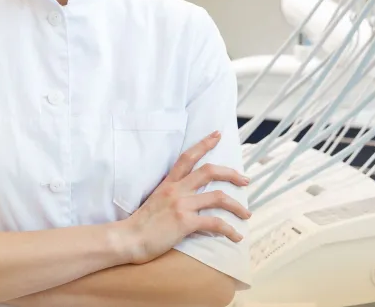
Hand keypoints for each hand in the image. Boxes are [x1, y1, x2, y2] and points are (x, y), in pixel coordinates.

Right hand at [122, 130, 251, 264]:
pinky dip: (229, 230)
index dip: (204, 144)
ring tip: (246, 214)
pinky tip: (236, 237)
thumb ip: (171, 197)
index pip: (187, 157)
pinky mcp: (185, 222)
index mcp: (168, 184)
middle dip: (231, 173)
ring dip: (237, 206)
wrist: (128, 239)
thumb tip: (188, 202)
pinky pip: (214, 223)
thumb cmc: (139, 225)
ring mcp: (181, 205)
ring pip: (218, 197)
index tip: (217, 135)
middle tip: (245, 180)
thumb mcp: (155, 202)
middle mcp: (176, 190)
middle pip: (209, 171)